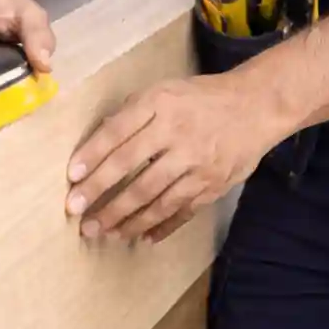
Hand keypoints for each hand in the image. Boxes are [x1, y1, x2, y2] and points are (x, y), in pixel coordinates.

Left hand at [65, 74, 274, 245]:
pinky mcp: (212, 185)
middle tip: (77, 214)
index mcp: (161, 105)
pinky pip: (181, 212)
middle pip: (133, 172)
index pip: (118, 133)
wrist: (256, 106)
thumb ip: (133, 112)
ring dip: (125, 219)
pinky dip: (161, 227)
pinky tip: (141, 237)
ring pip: (155, 198)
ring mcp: (197, 164)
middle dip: (101, 196)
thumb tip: (99, 141)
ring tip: (103, 231)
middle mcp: (178, 135)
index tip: (71, 178)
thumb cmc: (201, 97)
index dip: (93, 156)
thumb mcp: (165, 90)